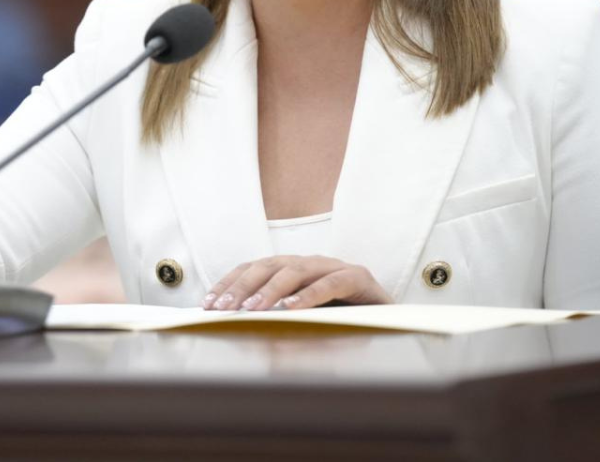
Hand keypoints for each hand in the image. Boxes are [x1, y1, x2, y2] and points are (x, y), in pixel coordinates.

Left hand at [203, 255, 390, 310]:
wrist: (392, 318)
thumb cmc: (342, 319)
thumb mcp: (302, 321)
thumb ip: (276, 323)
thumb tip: (241, 337)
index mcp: (293, 268)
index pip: (254, 269)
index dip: (230, 283)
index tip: (207, 304)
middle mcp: (311, 262)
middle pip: (268, 266)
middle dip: (242, 287)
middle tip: (222, 309)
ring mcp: (334, 267)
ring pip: (295, 271)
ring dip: (270, 291)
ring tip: (251, 309)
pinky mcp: (358, 278)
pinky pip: (329, 284)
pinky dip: (309, 296)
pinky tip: (292, 308)